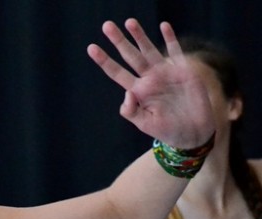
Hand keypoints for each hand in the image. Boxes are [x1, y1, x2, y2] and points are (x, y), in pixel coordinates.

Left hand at [88, 19, 214, 148]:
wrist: (192, 132)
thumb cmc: (167, 130)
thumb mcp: (144, 124)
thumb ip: (131, 111)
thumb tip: (127, 93)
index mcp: (137, 91)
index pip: (117, 73)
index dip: (105, 61)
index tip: (92, 48)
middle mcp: (149, 78)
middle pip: (130, 56)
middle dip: (119, 41)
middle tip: (106, 26)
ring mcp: (165, 73)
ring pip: (149, 50)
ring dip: (139, 36)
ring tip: (129, 22)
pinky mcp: (183, 71)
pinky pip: (176, 51)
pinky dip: (170, 39)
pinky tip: (163, 26)